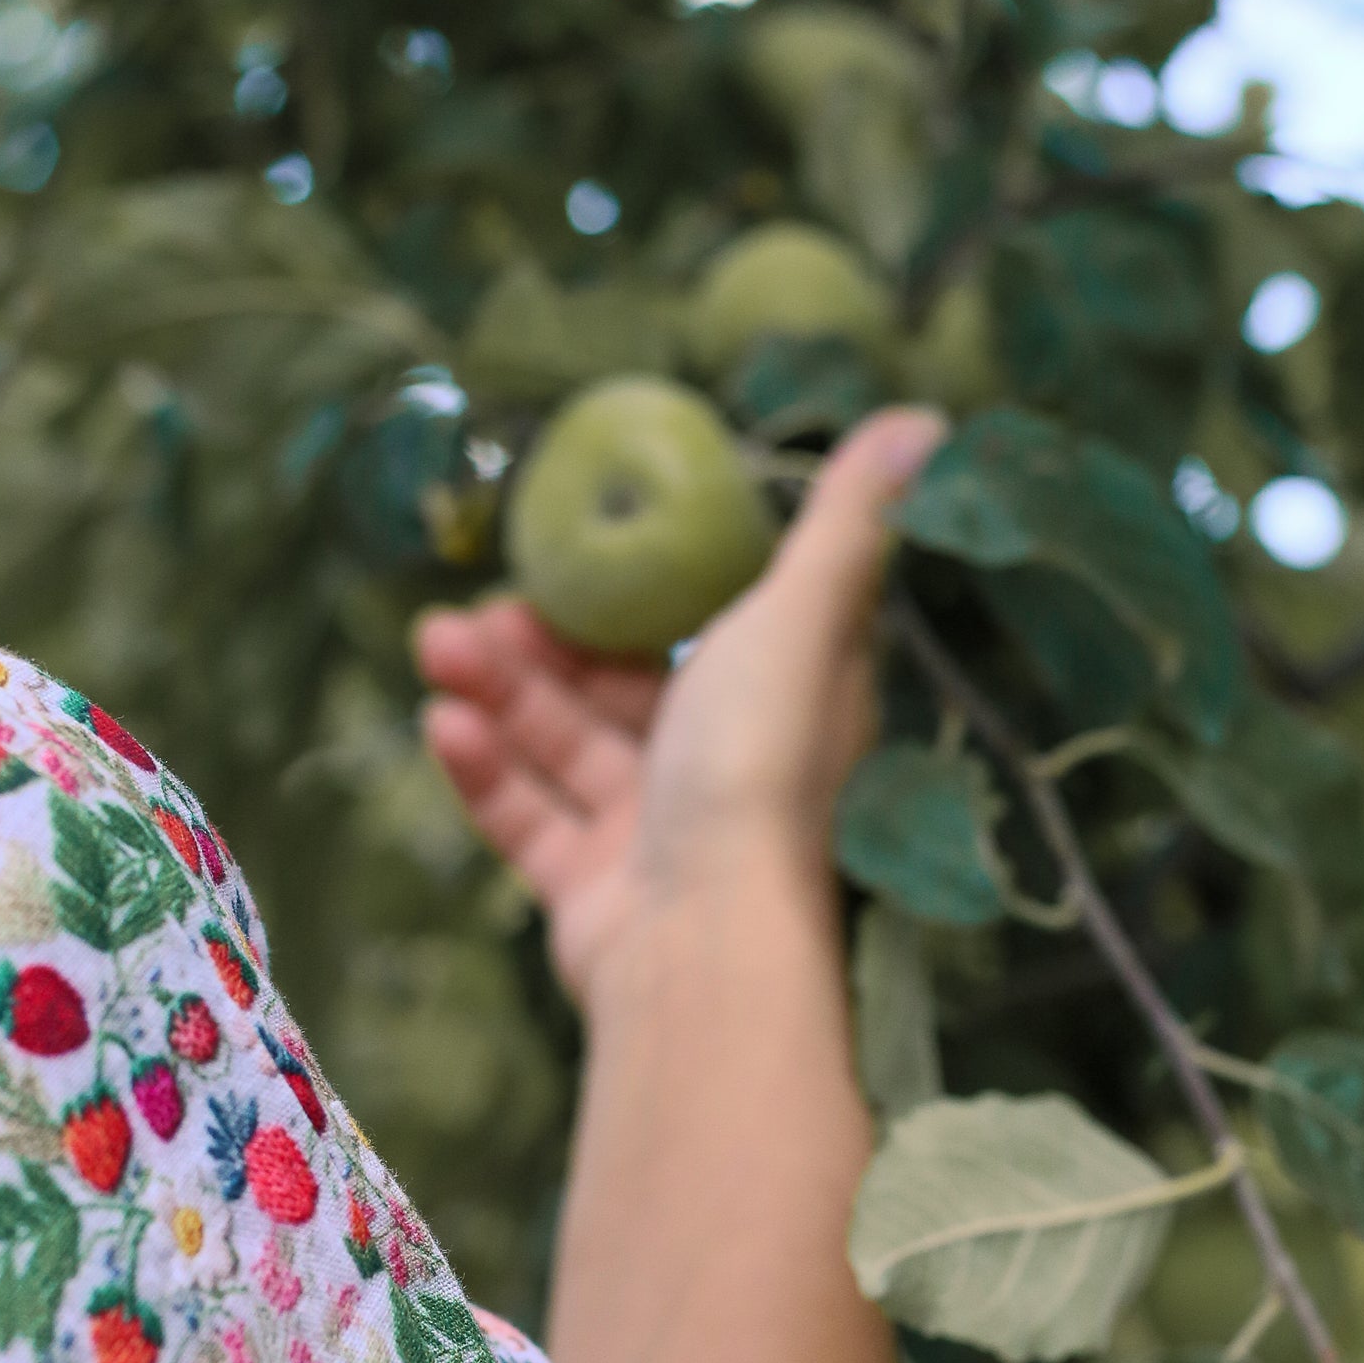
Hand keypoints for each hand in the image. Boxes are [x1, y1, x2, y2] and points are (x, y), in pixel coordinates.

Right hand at [414, 406, 945, 1008]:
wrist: (701, 938)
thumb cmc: (758, 771)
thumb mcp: (804, 617)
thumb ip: (846, 522)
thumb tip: (927, 423)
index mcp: (784, 702)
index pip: (714, 627)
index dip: (642, 589)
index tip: (574, 549)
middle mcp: (723, 768)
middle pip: (621, 687)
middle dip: (542, 643)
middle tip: (474, 610)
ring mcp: (653, 836)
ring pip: (565, 747)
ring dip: (498, 693)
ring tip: (436, 649)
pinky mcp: (593, 893)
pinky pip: (530, 820)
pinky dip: (487, 772)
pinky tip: (443, 726)